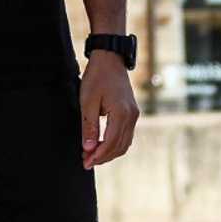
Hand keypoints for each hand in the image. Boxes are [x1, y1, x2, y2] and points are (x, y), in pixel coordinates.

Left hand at [80, 52, 138, 167]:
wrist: (110, 59)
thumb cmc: (97, 77)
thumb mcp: (87, 101)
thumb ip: (89, 126)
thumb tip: (89, 148)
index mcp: (121, 113)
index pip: (111, 143)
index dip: (98, 156)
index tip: (86, 162)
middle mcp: (131, 116)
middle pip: (120, 146)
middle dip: (103, 157)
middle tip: (87, 161)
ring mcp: (134, 114)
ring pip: (125, 143)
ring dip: (110, 152)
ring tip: (93, 155)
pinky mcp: (132, 112)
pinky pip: (126, 134)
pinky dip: (115, 143)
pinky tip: (102, 144)